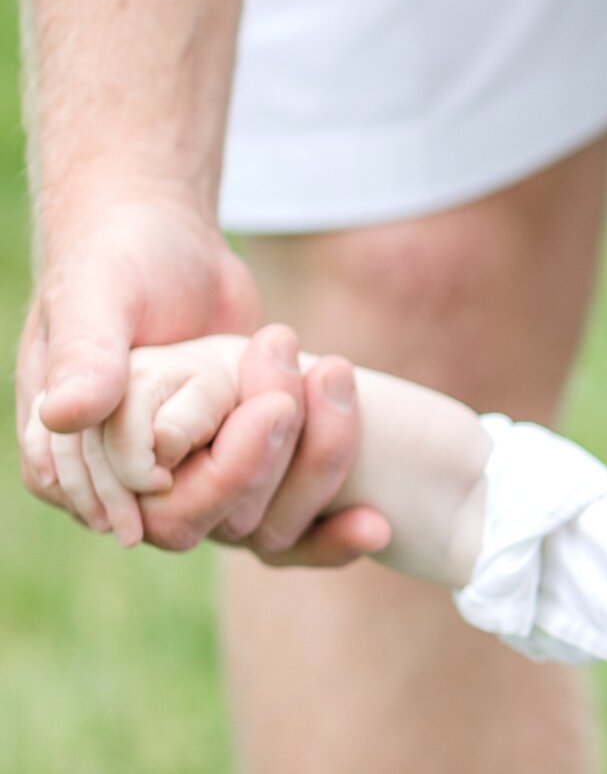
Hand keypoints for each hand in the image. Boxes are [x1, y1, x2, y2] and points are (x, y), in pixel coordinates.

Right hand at [18, 199, 375, 560]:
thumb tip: (65, 415)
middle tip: (296, 392)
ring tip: (332, 373)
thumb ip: (86, 356)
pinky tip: (376, 523)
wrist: (166, 240)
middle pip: (195, 524)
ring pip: (248, 526)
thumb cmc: (116, 257)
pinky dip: (328, 533)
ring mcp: (184, 492)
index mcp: (63, 458)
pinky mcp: (237, 483)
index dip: (208, 475)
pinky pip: (280, 529)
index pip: (130, 506)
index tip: (269, 414)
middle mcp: (121, 492)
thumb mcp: (97, 295)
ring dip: (305, 468)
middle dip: (258, 463)